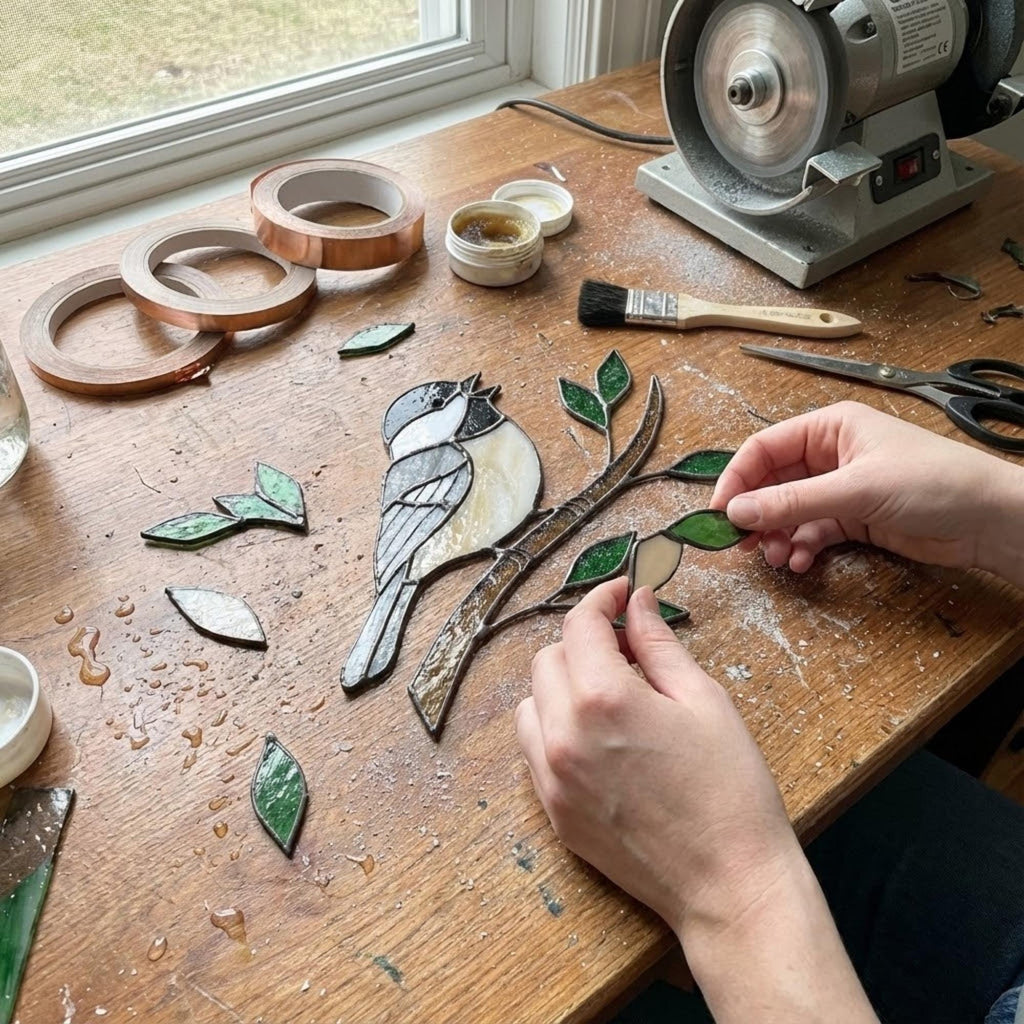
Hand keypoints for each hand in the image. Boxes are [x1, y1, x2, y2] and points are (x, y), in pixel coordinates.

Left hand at [516, 579, 877, 1021]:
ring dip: (562, 684)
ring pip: (532, 703)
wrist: (728, 885)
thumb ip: (659, 644)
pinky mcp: (553, 812)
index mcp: (603, 698)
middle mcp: (564, 734)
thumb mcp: (704, 700)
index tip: (622, 593)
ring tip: (609, 694)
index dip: (601, 598)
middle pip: (548, 659)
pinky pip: (534, 749)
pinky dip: (554, 727)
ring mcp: (552, 777)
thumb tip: (636, 602)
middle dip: (583, 642)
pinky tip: (597, 736)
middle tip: (627, 648)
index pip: (579, 625)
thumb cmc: (730, 789)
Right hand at [711, 401, 1023, 583]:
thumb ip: (793, 502)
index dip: (737, 479)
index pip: (764, 448)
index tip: (719, 511)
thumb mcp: (856, 490)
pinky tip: (801, 562)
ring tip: (775, 557)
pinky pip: (812, 531)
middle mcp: (831, 454)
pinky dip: (802, 547)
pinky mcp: (854, 518)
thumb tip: (737, 511)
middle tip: (740, 543)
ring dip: (777, 535)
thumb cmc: (935, 483)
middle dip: (755, 513)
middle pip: (772, 482)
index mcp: (830, 427)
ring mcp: (842, 487)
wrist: (991, 520)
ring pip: (790, 511)